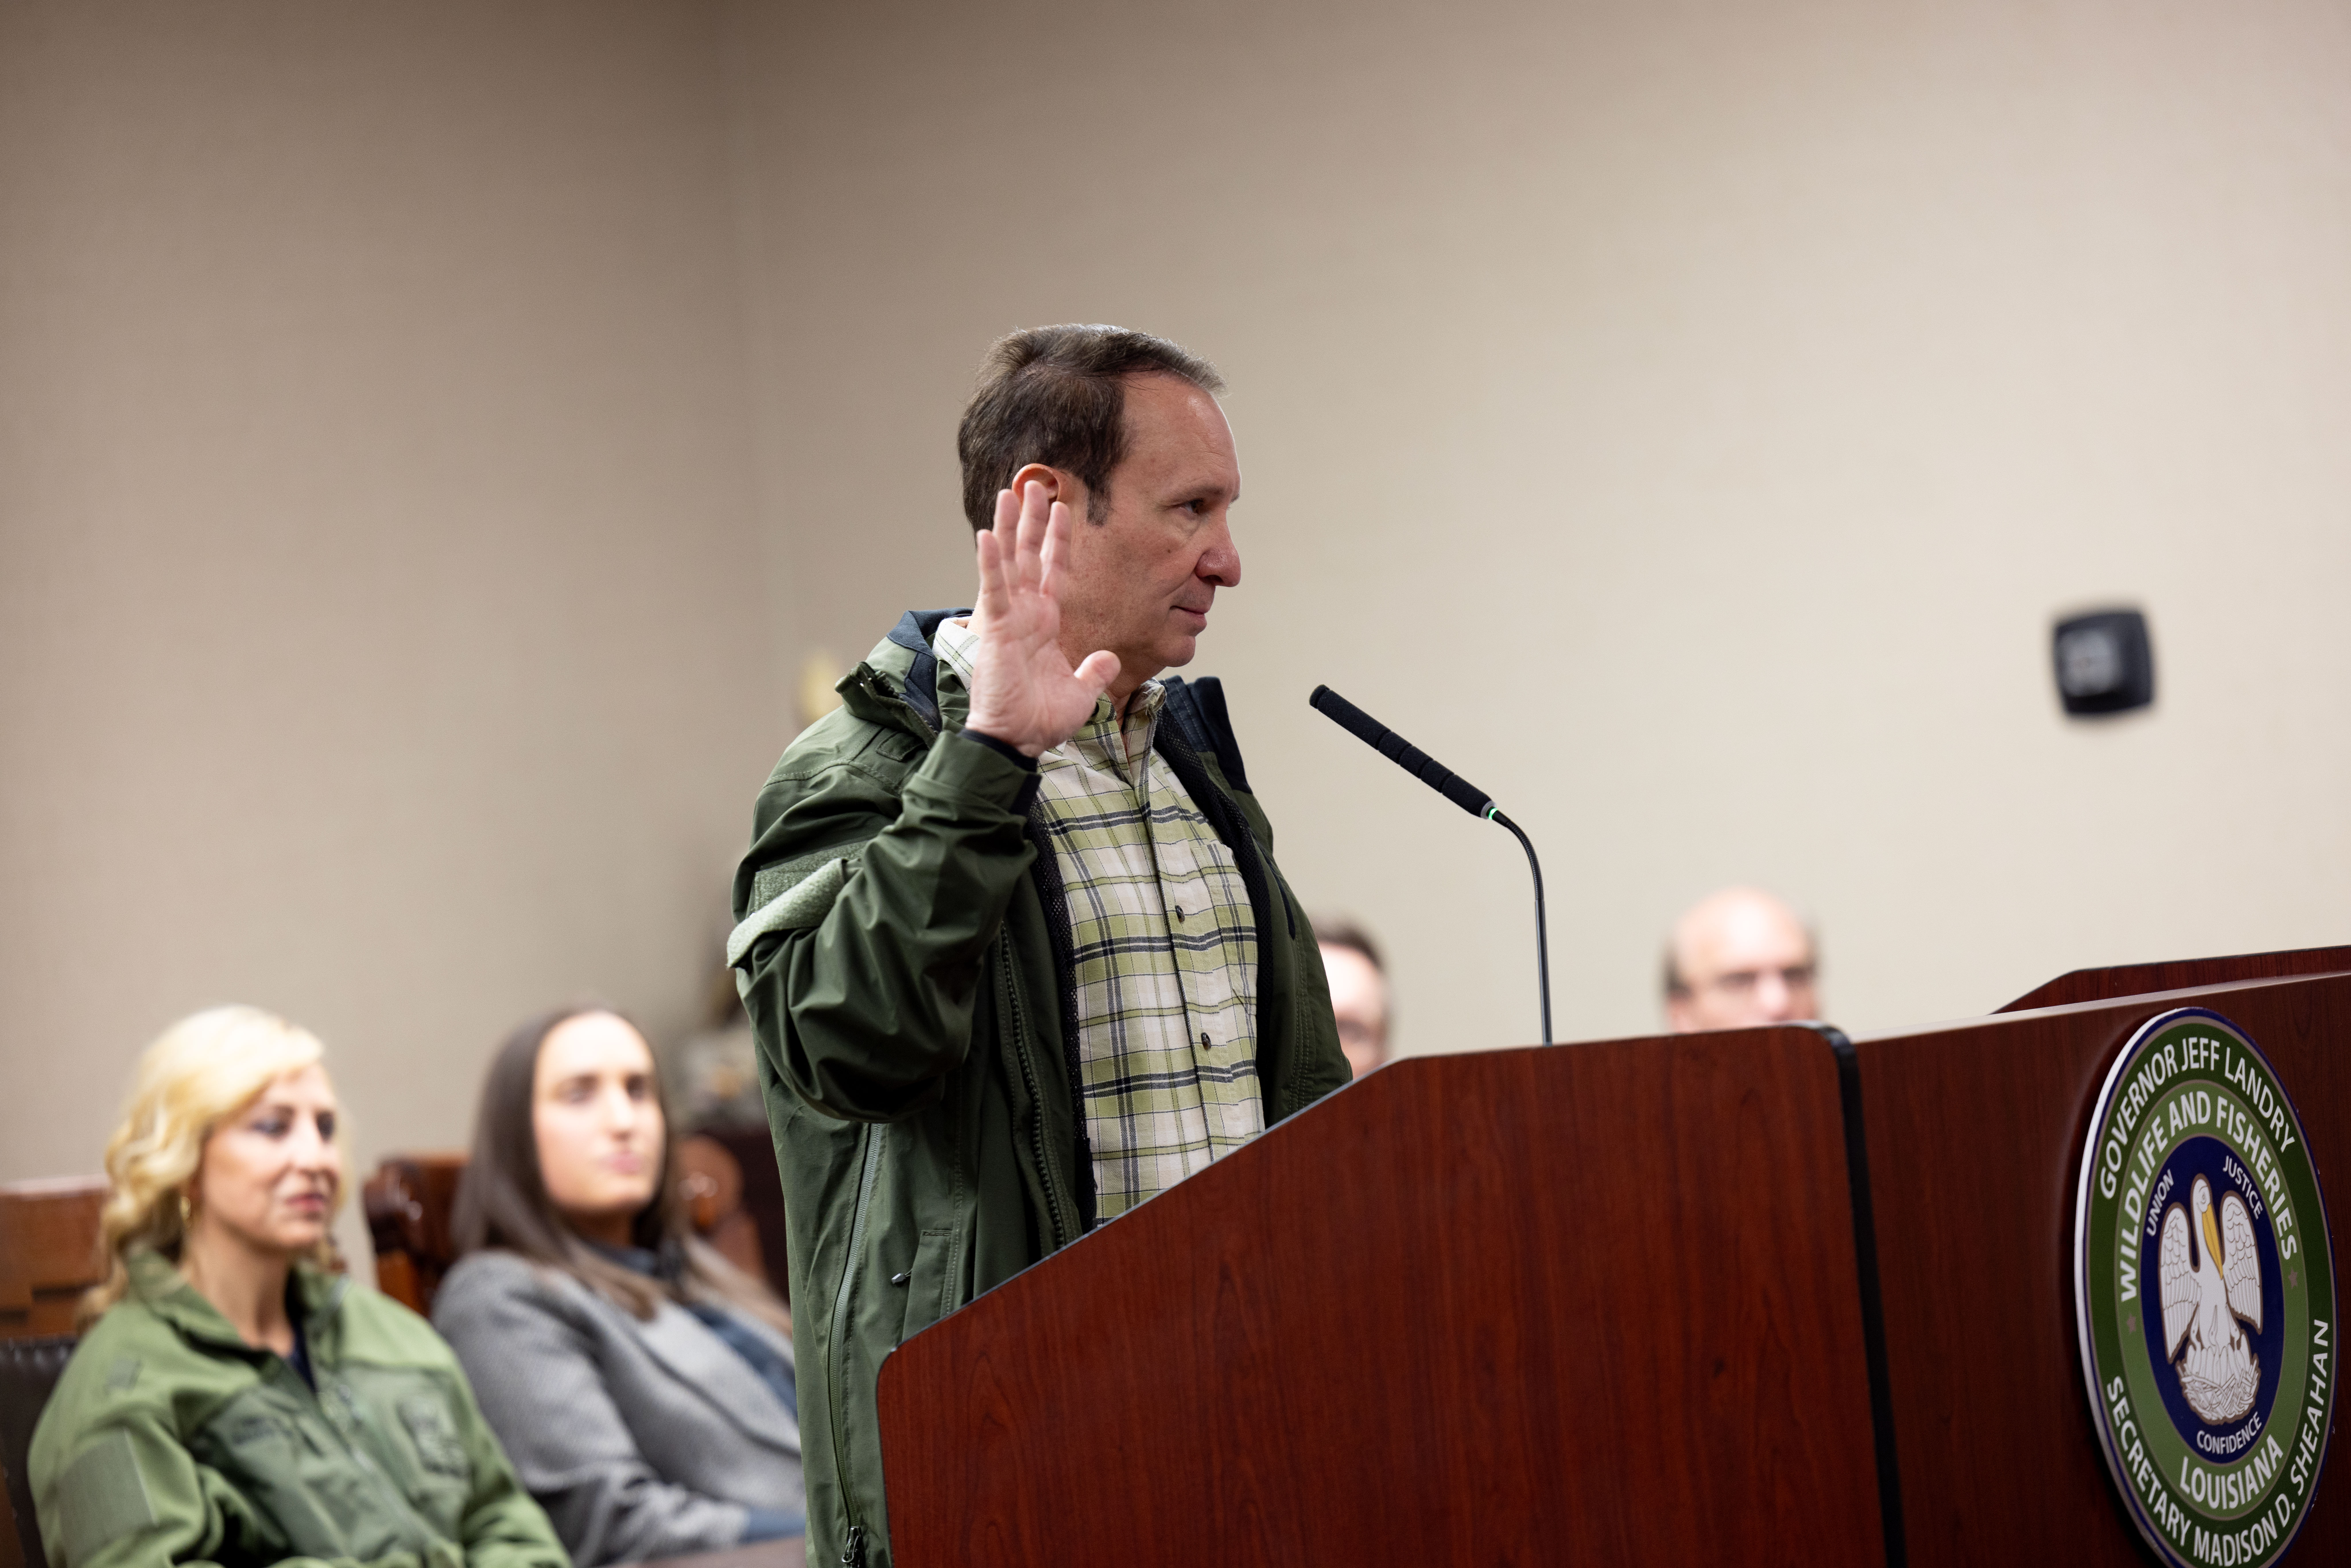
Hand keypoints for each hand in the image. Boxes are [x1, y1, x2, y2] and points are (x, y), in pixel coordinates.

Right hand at [964, 481, 1119, 756]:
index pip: (1054, 571)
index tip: (1062, 509)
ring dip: (1009, 527)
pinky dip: (989, 562)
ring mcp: (1009, 618)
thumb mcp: (1081, 692)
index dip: (1058, 540)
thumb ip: (1094, 670)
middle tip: (1034, 485)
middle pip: (1029, 556)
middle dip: (1032, 521)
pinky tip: (987, 534)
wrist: (1018, 739)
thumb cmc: (1041, 719)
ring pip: (1009, 562)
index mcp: (1045, 624)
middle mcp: (1026, 614)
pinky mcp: (995, 628)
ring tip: (1009, 492)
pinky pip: (992, 589)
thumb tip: (1109, 657)